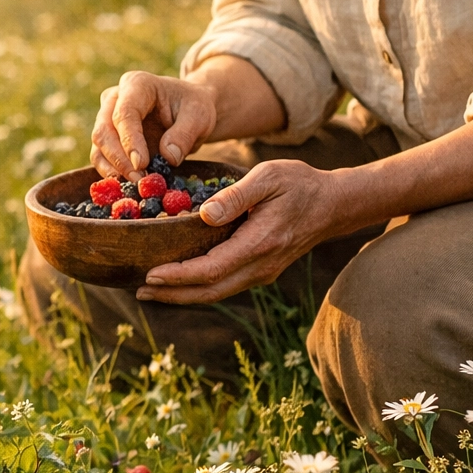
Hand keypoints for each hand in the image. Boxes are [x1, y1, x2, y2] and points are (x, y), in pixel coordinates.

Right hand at [91, 71, 216, 180]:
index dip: (130, 140)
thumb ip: (185, 134)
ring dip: (113, 168)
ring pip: (98, 145)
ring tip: (136, 183)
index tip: (141, 164)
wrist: (187, 110)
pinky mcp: (107, 137)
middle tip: (139, 179)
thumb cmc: (192, 107)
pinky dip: (111, 172)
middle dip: (119, 159)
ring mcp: (107, 117)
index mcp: (137, 84)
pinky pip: (100, 156)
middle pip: (104, 130)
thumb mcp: (199, 115)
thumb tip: (168, 157)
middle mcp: (115, 98)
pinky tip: (127, 183)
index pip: (124, 113)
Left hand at [136, 160, 346, 303]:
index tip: (150, 275)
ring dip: (182, 295)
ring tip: (150, 292)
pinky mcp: (260, 271)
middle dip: (172, 295)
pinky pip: (224, 285)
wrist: (333, 204)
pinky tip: (178, 282)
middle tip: (139, 292)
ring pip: (216, 293)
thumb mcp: (269, 177)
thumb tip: (204, 215)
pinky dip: (198, 288)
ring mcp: (261, 273)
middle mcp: (260, 266)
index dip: (178, 277)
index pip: (211, 270)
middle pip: (209, 292)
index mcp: (259, 243)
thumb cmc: (300, 184)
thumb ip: (236, 195)